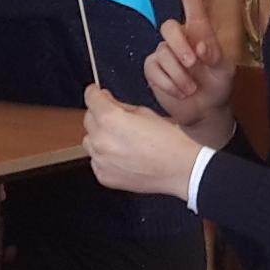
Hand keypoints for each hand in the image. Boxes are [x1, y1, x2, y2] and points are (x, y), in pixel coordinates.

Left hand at [82, 83, 205, 202]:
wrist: (181, 169)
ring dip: (101, 136)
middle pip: (88, 119)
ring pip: (90, 141)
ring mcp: (101, 160)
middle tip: (117, 118)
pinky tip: (123, 155)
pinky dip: (105, 156)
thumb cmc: (169, 142)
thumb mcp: (146, 113)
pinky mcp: (104, 176)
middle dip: (99, 115)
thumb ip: (120, 106)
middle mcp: (101, 140)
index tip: (96, 93)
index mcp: (110, 119)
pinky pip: (97, 160)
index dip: (94, 93)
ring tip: (122, 140)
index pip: (90, 98)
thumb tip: (107, 101)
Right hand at [144, 0, 238, 146]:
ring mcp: (164, 53)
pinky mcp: (154, 70)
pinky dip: (169, 84)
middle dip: (180, 47)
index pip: (190, 0)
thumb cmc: (217, 84)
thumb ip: (215, 54)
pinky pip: (154, 70)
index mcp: (199, 30)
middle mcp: (179, 38)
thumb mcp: (225, 68)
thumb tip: (199, 47)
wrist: (205, 110)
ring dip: (179, 74)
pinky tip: (180, 91)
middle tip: (193, 64)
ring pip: (162, 53)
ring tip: (191, 87)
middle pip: (169, 27)